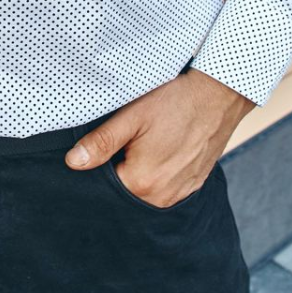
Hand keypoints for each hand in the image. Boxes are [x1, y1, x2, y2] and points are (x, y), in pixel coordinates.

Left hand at [63, 68, 255, 206]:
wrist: (219, 95)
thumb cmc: (175, 102)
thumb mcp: (132, 117)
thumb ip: (101, 143)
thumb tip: (73, 163)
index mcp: (142, 183)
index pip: (105, 185)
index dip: (101, 163)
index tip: (109, 143)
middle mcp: (163, 198)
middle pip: (127, 189)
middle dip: (121, 167)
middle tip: (129, 139)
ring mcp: (181, 193)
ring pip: (147, 188)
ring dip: (142, 170)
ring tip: (149, 141)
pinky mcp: (194, 185)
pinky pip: (167, 186)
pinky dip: (161, 171)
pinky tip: (164, 148)